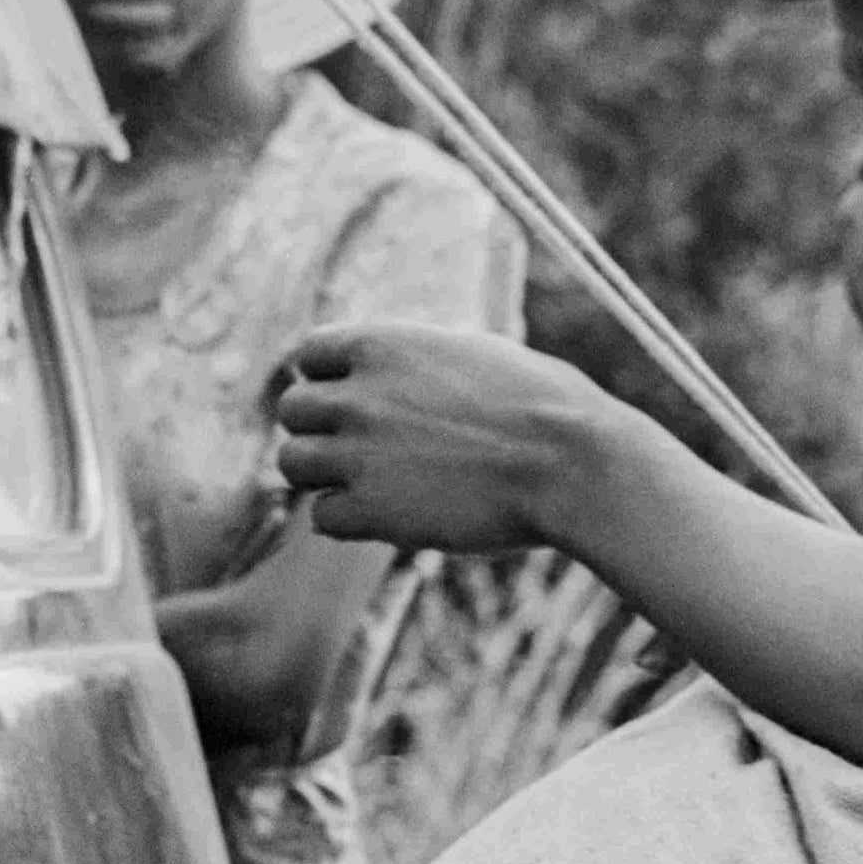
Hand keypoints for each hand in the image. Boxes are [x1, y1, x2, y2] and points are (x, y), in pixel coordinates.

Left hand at [275, 322, 646, 552]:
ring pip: (292, 464)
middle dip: (322, 428)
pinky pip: (321, 518)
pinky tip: (390, 514)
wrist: (570, 463)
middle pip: (291, 410)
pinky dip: (349, 519)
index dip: (329, 378)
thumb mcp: (475, 353)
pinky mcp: (371, 511)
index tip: (355, 398)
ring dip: (325, 474)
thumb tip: (393, 366)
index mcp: (383, 344)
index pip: (308, 354)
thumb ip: (418, 359)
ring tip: (370, 482)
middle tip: (362, 446)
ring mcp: (359, 454)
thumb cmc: (543, 403)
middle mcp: (358, 395)